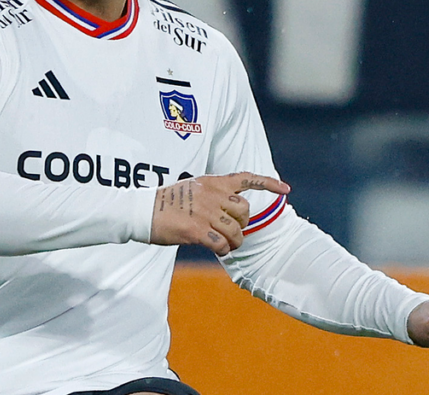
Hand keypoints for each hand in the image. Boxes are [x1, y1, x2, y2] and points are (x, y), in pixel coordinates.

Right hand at [149, 172, 290, 255]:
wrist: (143, 211)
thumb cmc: (166, 203)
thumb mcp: (192, 188)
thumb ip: (212, 194)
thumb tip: (231, 211)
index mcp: (211, 182)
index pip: (245, 178)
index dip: (268, 183)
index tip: (285, 189)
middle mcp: (211, 194)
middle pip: (245, 212)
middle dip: (242, 225)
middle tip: (231, 232)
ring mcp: (204, 212)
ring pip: (236, 232)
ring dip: (234, 242)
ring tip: (224, 244)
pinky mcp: (196, 230)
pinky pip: (222, 244)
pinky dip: (223, 250)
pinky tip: (215, 249)